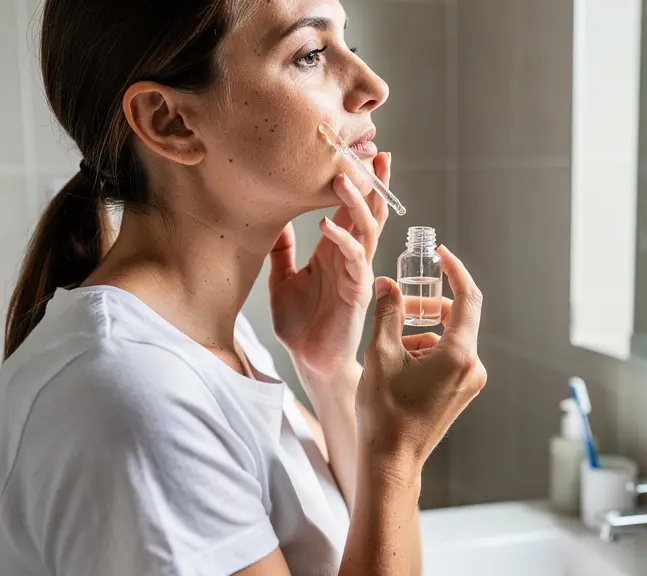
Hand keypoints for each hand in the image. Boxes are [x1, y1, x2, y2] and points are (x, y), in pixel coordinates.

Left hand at [269, 153, 390, 389]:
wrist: (307, 359)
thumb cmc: (300, 323)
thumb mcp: (282, 279)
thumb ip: (282, 251)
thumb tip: (274, 220)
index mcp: (334, 249)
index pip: (351, 208)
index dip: (356, 181)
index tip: (356, 152)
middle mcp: (350, 256)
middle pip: (368, 210)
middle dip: (372, 181)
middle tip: (372, 151)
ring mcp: (357, 272)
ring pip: (366, 228)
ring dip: (357, 202)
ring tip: (342, 177)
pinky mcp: (357, 291)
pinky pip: (355, 260)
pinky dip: (343, 240)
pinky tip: (328, 226)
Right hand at [357, 246, 486, 477]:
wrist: (391, 461)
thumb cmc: (385, 413)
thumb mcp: (380, 355)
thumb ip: (387, 313)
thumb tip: (387, 283)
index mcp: (459, 354)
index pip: (467, 297)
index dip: (455, 271)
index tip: (441, 255)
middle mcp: (472, 366)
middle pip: (457, 317)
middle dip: (427, 306)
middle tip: (399, 303)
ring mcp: (469, 382)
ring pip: (449, 338)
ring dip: (421, 331)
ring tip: (390, 345)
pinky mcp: (461, 392)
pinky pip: (448, 357)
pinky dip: (426, 350)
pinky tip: (399, 363)